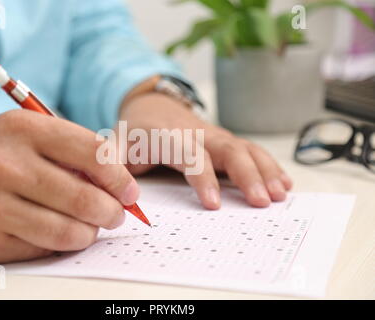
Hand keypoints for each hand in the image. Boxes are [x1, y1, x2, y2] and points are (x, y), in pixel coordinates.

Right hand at [0, 110, 138, 262]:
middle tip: (116, 215)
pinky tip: (58, 235)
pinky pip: (42, 249)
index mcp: (25, 128)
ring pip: (66, 231)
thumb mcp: (25, 135)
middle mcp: (7, 163)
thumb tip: (117, 184)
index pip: (92, 153)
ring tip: (90, 229)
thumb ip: (70, 153)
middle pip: (84, 196)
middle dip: (112, 211)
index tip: (130, 192)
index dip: (120, 177)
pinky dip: (60, 245)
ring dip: (89, 234)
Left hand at [119, 93, 292, 209]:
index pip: (190, 156)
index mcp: (170, 138)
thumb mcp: (117, 145)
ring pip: (245, 148)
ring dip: (265, 170)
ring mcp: (215, 137)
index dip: (202, 178)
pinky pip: (252, 151)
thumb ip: (112, 164)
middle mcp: (199, 135)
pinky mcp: (225, 142)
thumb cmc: (136, 132)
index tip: (213, 205)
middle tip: (262, 202)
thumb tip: (118, 196)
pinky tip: (284, 183)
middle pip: (228, 149)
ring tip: (281, 195)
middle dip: (248, 174)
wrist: (152, 106)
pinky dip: (269, 165)